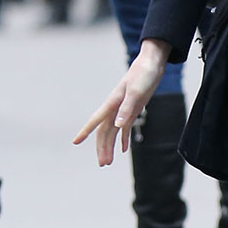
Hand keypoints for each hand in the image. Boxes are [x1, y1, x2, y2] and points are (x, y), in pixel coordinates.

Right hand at [74, 40, 170, 164]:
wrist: (152, 63)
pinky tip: (124, 149)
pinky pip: (125, 128)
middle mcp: (115, 108)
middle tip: (103, 164)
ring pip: (112, 132)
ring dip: (110, 146)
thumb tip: (116, 126)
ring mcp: (123, 109)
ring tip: (108, 162)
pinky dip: (123, 139)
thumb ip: (126, 109)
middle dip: (101, 148)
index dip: (85, 131)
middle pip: (104, 131)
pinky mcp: (133, 109)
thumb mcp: (137, 92)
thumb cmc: (143, 75)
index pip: (95, 121)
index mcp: (113, 103)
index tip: (75, 141)